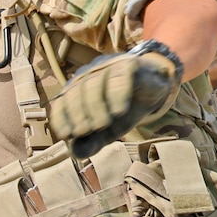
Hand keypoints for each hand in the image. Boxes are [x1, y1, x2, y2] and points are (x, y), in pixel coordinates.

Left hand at [49, 43, 182, 158]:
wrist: (154, 92)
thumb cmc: (124, 110)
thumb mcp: (107, 131)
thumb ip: (91, 142)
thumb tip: (75, 153)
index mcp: (78, 88)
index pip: (62, 100)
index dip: (62, 117)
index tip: (66, 135)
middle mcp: (89, 74)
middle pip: (76, 90)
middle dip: (78, 113)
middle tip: (84, 131)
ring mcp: (108, 66)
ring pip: (96, 82)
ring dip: (96, 105)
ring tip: (102, 125)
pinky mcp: (129, 64)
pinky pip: (120, 75)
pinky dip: (118, 93)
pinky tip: (119, 110)